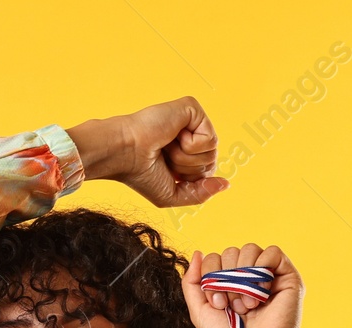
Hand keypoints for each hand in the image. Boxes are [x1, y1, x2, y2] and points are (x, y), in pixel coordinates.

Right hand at [67, 96, 229, 207]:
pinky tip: (172, 135)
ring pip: (212, 152)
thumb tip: (226, 184)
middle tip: (164, 157)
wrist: (125, 154)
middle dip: (188, 169)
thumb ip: (201, 193)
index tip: (166, 171)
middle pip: (212, 163)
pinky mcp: (192, 108)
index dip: (189, 180)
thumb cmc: (142, 174)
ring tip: (165, 146)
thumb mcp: (174, 194)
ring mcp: (192, 121)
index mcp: (186, 153)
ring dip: (186, 158)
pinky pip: (210, 138)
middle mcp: (191, 136)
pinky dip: (190, 145)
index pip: (208, 172)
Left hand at [181, 243, 313, 327]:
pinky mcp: (287, 276)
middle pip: (231, 251)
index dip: (211, 276)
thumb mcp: (200, 312)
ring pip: (250, 248)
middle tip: (234, 307)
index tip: (218, 304)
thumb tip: (197, 252)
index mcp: (229, 283)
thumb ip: (192, 282)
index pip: (214, 258)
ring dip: (244, 277)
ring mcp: (268, 275)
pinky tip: (263, 292)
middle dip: (227, 280)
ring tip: (249, 304)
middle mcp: (248, 276)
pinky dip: (263, 268)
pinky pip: (273, 251)